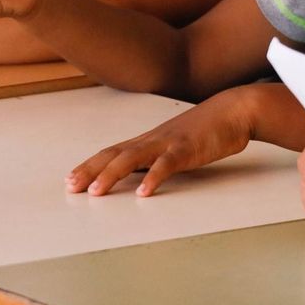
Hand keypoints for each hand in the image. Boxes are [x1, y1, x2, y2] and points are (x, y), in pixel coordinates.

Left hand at [66, 88, 255, 196]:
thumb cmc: (206, 129)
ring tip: (96, 192)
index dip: (90, 165)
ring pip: (132, 158)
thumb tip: (140, 176)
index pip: (112, 152)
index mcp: (149, 140)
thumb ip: (157, 157)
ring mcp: (169, 143)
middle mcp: (152, 140)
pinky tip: (144, 193)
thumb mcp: (176, 145)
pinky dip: (153, 178)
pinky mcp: (188, 149)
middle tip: (70, 187)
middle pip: (114, 155)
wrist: (233, 111)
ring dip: (111, 175)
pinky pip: (167, 164)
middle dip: (90, 171)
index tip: (71, 179)